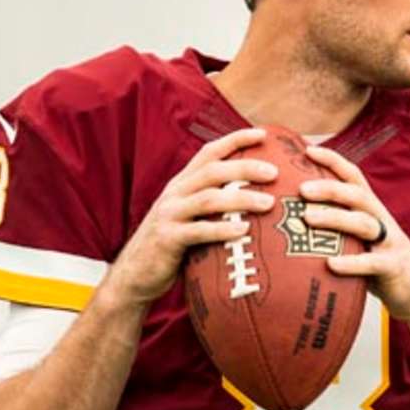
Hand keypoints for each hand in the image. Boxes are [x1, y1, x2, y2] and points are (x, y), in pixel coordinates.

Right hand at [104, 128, 278, 306]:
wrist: (135, 275)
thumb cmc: (174, 246)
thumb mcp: (191, 216)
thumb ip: (214, 203)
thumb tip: (260, 196)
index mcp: (183, 183)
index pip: (209, 152)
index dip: (235, 139)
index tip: (263, 134)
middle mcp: (175, 193)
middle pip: (213, 171)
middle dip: (245, 167)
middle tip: (274, 172)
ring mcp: (169, 215)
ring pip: (208, 199)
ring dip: (241, 198)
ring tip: (269, 203)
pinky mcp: (167, 239)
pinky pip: (198, 231)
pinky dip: (222, 230)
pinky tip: (245, 231)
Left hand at [300, 146, 409, 329]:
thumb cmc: (379, 264)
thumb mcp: (360, 239)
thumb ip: (337, 227)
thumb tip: (292, 218)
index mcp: (372, 210)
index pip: (354, 177)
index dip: (333, 160)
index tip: (307, 149)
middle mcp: (382, 220)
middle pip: (357, 195)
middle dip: (329, 188)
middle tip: (301, 189)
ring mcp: (389, 243)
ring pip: (363, 224)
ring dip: (335, 218)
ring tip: (308, 218)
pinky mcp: (393, 267)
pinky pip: (372, 263)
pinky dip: (351, 263)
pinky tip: (330, 264)